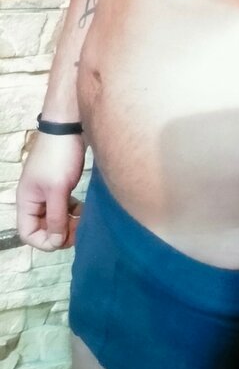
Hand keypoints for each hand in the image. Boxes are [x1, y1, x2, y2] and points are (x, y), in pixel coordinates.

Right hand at [16, 132, 85, 250]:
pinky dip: (72, 212)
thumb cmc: (59, 157)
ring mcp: (46, 192)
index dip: (45, 241)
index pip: (28, 233)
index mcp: (26, 201)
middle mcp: (34, 199)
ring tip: (82, 220)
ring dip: (68, 224)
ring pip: (54, 218)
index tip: (65, 238)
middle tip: (78, 230)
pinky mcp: (59, 185)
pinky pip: (63, 207)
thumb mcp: (57, 189)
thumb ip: (56, 217)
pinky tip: (83, 209)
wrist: (68, 127)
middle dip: (59, 233)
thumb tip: (57, 241)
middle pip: (42, 228)